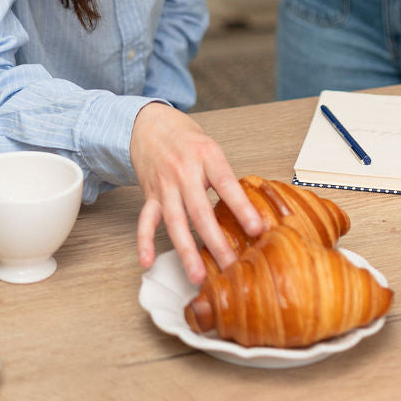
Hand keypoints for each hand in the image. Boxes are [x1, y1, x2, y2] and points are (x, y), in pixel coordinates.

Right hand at [130, 103, 262, 283]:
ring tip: (197, 276)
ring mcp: (165, 185)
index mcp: (207, 156)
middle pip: (200, 211)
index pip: (226, 184)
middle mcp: (184, 171)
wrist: (150, 124)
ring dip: (186, 251)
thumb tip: (250, 209)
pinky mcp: (150, 195)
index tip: (257, 229)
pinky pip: (145, 221)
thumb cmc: (187, 139)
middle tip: (231, 266)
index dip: (242, 207)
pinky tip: (147, 261)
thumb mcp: (212, 148)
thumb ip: (225, 177)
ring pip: (175, 221)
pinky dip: (144, 241)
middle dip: (216, 242)